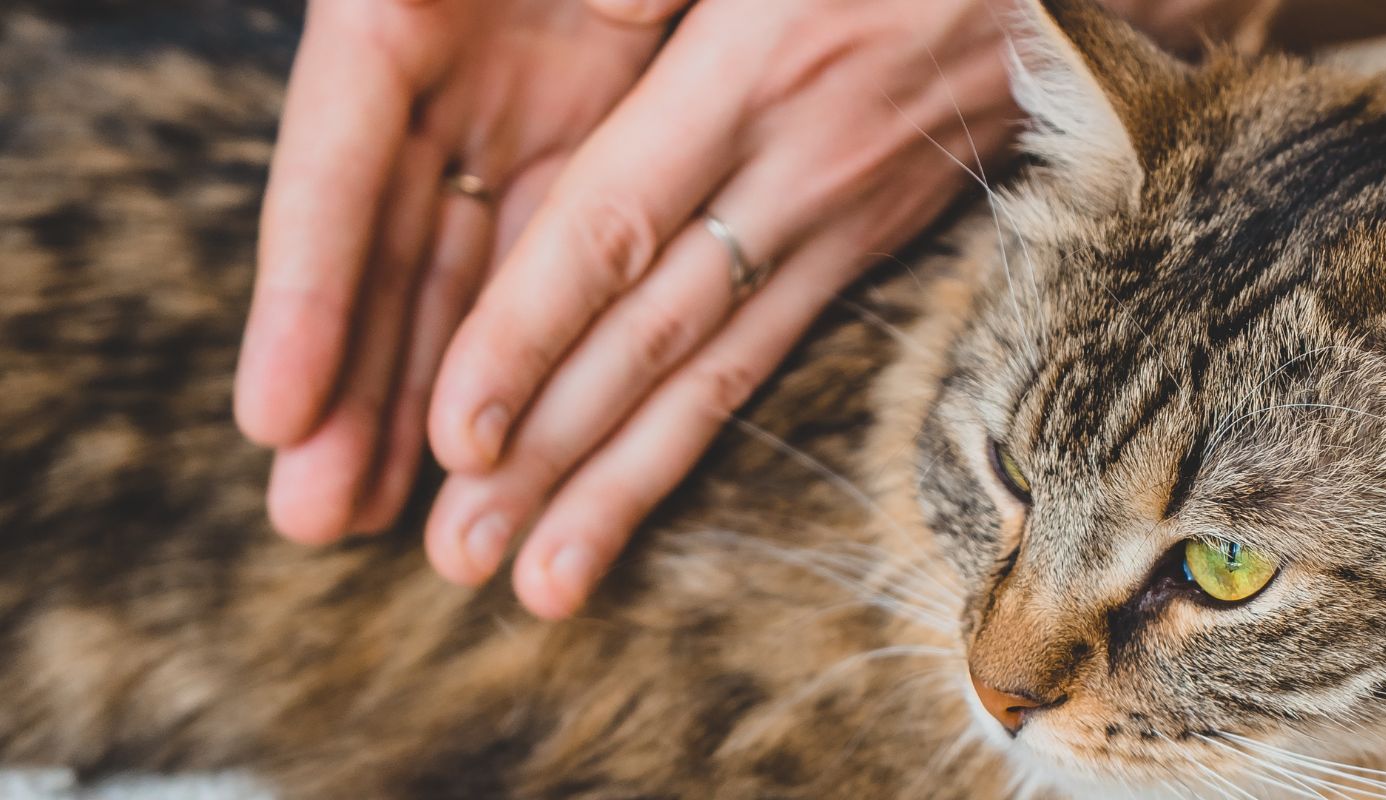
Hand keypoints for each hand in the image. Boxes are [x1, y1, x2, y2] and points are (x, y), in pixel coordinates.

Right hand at [236, 0, 685, 542]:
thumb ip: (358, 13)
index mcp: (390, 13)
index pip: (334, 168)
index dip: (306, 290)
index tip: (273, 409)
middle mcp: (444, 78)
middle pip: (386, 249)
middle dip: (350, 384)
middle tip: (309, 516)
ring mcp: (518, 117)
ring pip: (462, 278)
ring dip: (420, 398)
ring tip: (372, 517)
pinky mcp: (596, 144)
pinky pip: (556, 260)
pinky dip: (524, 346)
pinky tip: (490, 440)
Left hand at [416, 0, 1022, 617]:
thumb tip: (600, 9)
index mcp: (752, 69)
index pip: (614, 227)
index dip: (529, 333)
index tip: (454, 431)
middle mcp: (795, 168)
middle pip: (653, 336)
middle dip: (550, 453)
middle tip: (458, 553)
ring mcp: (840, 219)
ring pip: (715, 374)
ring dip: (619, 486)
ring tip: (539, 582)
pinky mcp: (868, 242)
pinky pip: (769, 356)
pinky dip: (696, 437)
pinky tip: (635, 497)